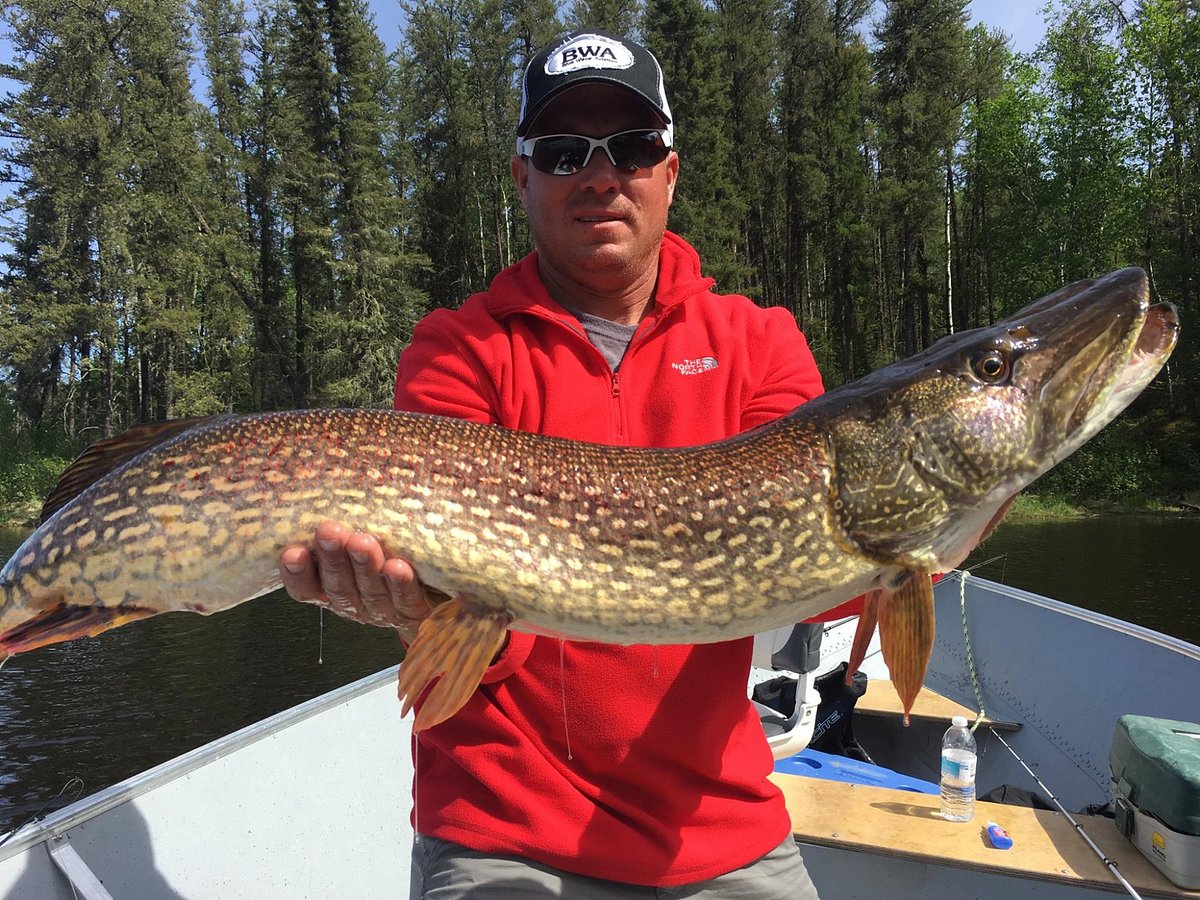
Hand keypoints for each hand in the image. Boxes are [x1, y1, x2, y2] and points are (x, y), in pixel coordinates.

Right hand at [280, 521, 430, 642]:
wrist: (442, 577)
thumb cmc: (392, 538)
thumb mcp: (365, 525)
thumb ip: (347, 511)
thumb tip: (319, 464)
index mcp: (333, 584)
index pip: (306, 586)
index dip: (297, 574)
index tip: (292, 552)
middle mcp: (355, 600)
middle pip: (337, 587)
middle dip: (333, 559)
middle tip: (329, 533)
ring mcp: (385, 610)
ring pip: (370, 593)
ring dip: (365, 568)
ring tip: (363, 543)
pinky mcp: (415, 612)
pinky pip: (406, 601)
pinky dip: (400, 585)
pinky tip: (397, 567)